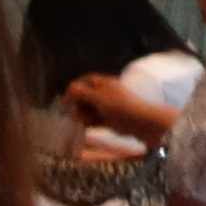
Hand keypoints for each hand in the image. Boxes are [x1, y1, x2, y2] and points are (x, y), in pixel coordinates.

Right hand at [60, 72, 176, 144]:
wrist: (138, 122)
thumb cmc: (119, 106)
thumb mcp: (99, 97)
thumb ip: (82, 92)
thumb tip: (69, 88)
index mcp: (103, 83)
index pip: (84, 81)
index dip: (75, 89)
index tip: (67, 98)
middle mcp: (103, 93)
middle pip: (83, 96)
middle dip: (78, 104)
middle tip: (77, 112)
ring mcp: (105, 106)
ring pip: (86, 109)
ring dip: (83, 114)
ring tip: (88, 120)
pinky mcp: (106, 119)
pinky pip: (92, 119)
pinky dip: (88, 122)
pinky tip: (89, 124)